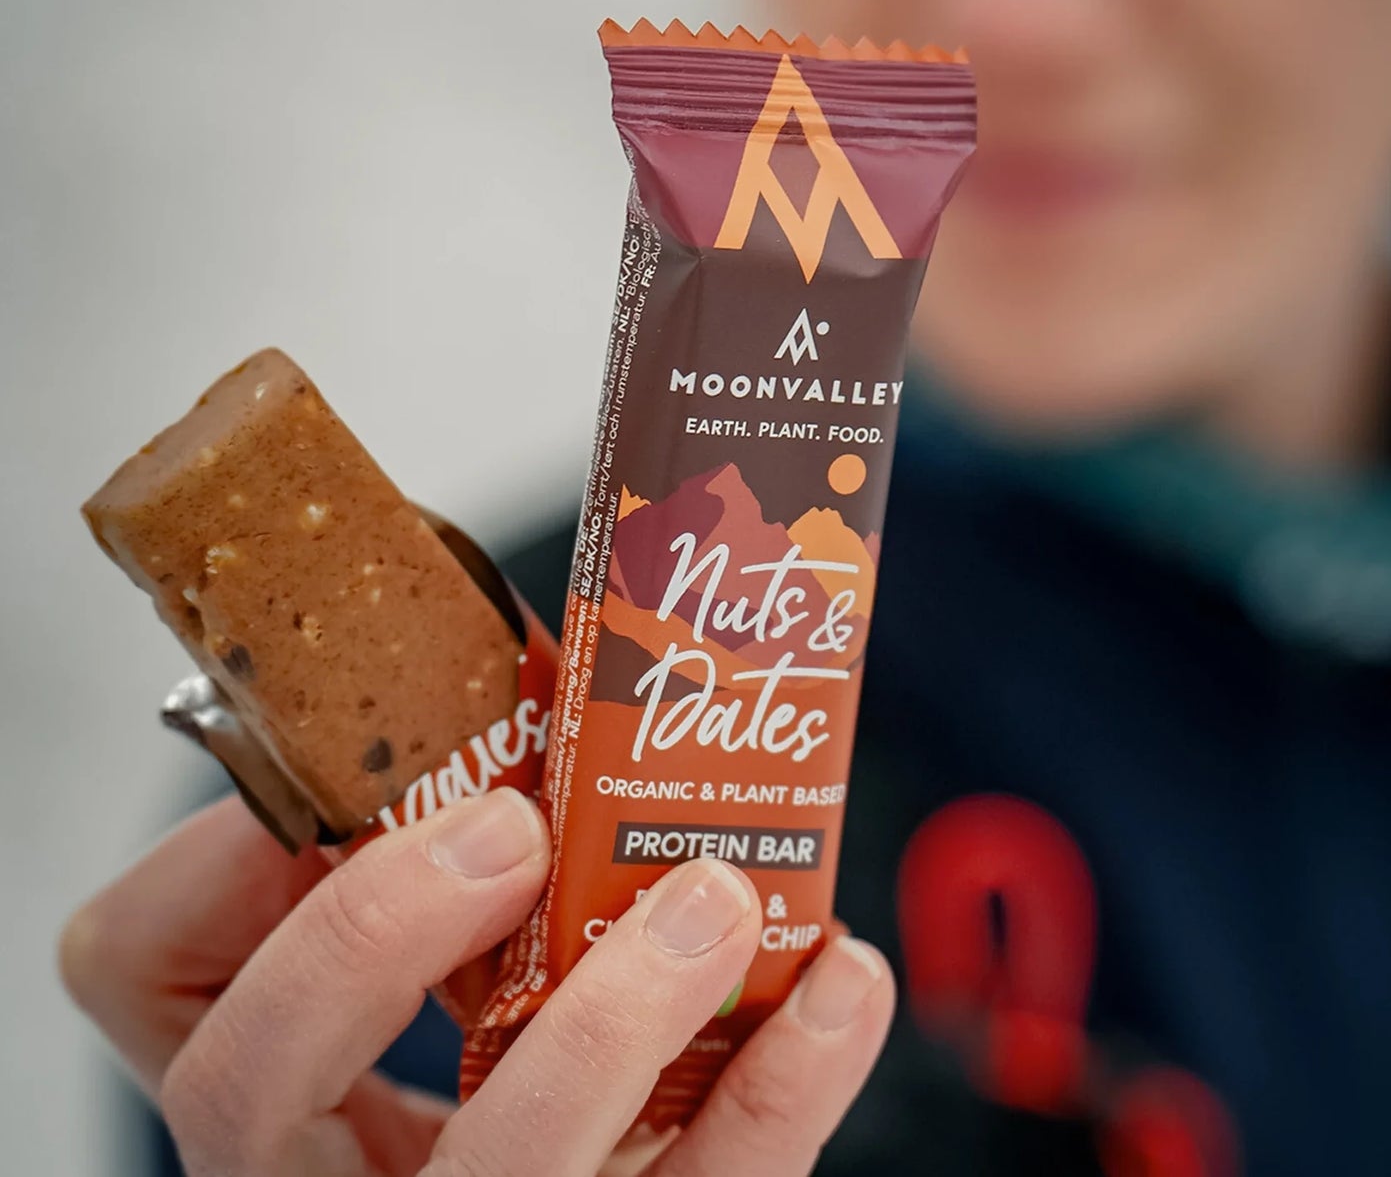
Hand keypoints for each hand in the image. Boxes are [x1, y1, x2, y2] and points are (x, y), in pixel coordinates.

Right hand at [60, 788, 894, 1175]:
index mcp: (281, 1076)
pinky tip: (839, 982)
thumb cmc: (532, 1033)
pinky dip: (781, 1087)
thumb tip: (544, 671)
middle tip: (510, 824)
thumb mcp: (460, 950)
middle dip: (368, 933)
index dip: (198, 871)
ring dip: (613, 1019)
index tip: (327, 783)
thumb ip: (462, 840)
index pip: (143, 980)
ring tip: (714, 896)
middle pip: (249, 1091)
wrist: (618, 1167)